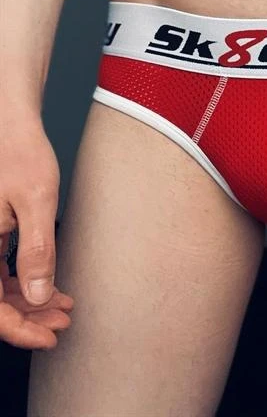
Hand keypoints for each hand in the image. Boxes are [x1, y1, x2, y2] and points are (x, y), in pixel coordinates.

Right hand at [0, 116, 73, 347]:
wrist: (8, 124)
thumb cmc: (19, 153)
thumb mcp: (35, 203)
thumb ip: (36, 251)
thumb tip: (38, 294)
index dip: (18, 329)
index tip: (48, 337)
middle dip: (29, 316)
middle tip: (62, 320)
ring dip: (28, 299)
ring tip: (62, 305)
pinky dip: (23, 280)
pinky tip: (47, 284)